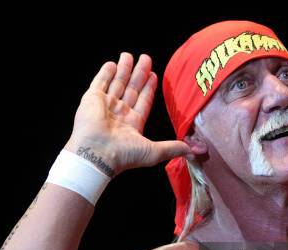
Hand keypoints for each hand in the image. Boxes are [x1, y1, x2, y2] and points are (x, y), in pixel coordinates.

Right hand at [65, 52, 191, 175]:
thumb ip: (173, 147)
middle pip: (131, 89)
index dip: (149, 88)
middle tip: (146, 58)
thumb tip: (195, 150)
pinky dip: (105, 73)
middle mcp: (119, 114)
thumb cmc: (123, 155)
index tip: (154, 75)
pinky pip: (99, 83)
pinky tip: (112, 63)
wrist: (97, 154)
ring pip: (116, 83)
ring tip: (129, 55)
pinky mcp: (91, 99)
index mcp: (132, 124)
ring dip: (123, 69)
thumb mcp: (154, 152)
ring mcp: (105, 105)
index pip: (143, 101)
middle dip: (138, 74)